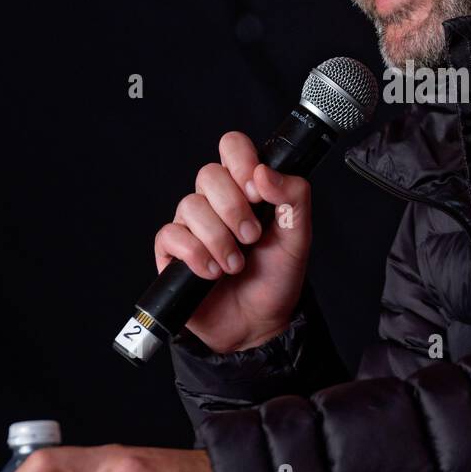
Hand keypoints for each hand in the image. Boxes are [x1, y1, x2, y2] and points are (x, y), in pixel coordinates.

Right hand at [154, 131, 311, 352]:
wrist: (259, 324)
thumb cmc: (277, 278)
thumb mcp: (298, 237)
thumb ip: (293, 198)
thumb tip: (264, 172)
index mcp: (246, 188)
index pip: (232, 147)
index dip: (241, 161)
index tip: (257, 190)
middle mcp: (216, 201)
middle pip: (208, 174)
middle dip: (233, 208)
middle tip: (252, 237)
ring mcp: (192, 225)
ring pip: (190, 206)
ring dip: (218, 239)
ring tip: (235, 265)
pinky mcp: (173, 251)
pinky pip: (172, 235)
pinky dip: (196, 255)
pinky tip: (212, 272)